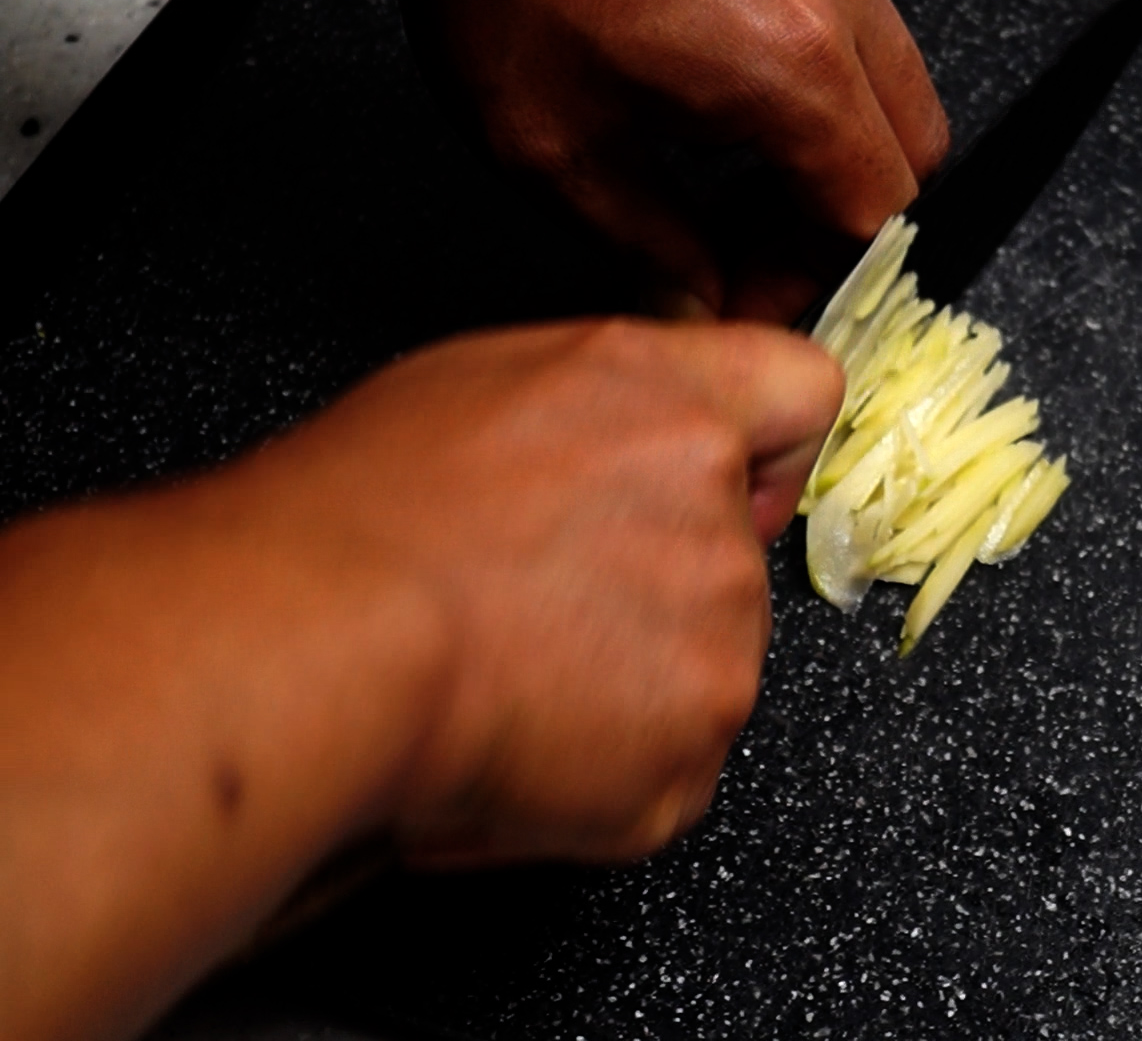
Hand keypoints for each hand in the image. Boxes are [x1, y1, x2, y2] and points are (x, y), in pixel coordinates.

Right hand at [248, 320, 843, 862]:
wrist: (322, 641)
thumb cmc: (359, 513)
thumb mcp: (479, 384)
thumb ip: (600, 408)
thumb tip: (626, 453)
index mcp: (673, 410)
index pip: (801, 393)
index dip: (768, 447)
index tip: (732, 481)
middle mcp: (718, 523)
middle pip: (733, 558)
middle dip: (657, 587)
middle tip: (541, 607)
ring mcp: (717, 650)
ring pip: (701, 667)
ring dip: (629, 683)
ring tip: (508, 678)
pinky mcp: (689, 760)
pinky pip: (664, 769)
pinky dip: (601, 775)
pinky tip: (512, 742)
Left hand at [395, 0, 949, 321]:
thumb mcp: (550, 140)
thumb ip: (642, 245)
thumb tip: (689, 300)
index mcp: (788, 64)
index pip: (869, 216)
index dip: (810, 280)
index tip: (745, 299)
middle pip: (910, 149)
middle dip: (840, 216)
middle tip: (751, 248)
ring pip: (887, 81)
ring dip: (829, 146)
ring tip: (727, 171)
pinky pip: (847, 20)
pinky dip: (808, 80)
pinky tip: (721, 91)